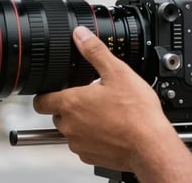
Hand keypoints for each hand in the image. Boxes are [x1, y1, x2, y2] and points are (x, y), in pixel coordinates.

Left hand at [33, 26, 174, 171]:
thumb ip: (95, 51)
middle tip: (91, 99)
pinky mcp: (90, 157)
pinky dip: (93, 139)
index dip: (45, 94)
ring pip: (71, 131)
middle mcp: (70, 126)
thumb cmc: (136, 113)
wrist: (150, 146)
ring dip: (81, 123)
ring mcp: (79, 144)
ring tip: (104, 115)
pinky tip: (110, 130)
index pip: (41, 101)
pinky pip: (84, 146)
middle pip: (57, 115)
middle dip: (70, 107)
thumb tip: (81, 35)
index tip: (54, 91)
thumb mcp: (117, 72)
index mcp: (71, 103)